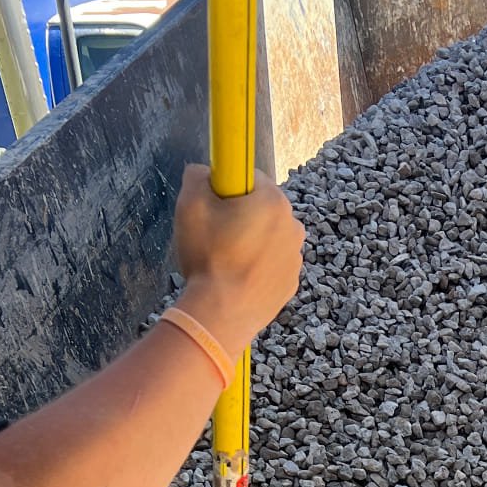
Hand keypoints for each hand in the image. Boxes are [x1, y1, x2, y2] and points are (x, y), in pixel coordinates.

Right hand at [172, 165, 303, 357]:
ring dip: (251, 241)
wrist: (221, 314)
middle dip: (241, 215)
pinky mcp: (291, 283)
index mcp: (274, 201)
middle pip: (263, 208)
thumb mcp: (190, 204)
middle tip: (217, 235)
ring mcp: (295, 258)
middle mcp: (293, 227)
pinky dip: (258, 266)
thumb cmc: (208, 256)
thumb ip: (196, 175)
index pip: (251, 177)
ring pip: (269, 237)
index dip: (228, 187)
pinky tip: (238, 277)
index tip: (214, 205)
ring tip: (226, 260)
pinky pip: (273, 264)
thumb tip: (203, 172)